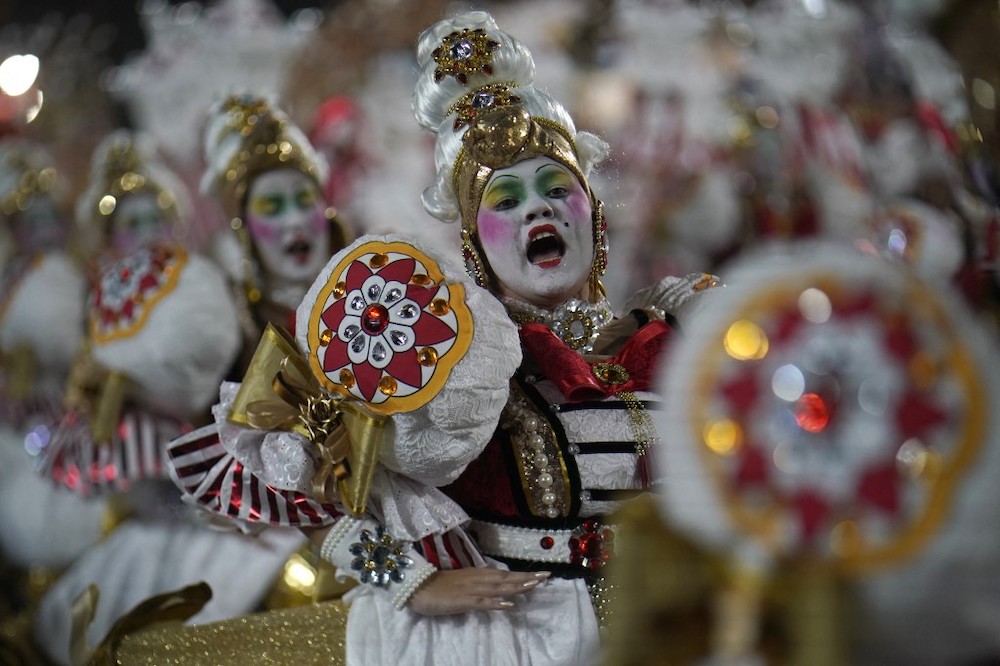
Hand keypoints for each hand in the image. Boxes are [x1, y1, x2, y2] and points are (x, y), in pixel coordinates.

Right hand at [408, 568, 550, 615]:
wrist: (418, 587)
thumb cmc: (439, 586)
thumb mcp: (462, 583)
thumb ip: (479, 585)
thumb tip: (496, 589)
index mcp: (478, 574)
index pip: (504, 574)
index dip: (523, 574)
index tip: (541, 574)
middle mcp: (478, 578)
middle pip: (506, 578)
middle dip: (526, 578)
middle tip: (546, 576)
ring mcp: (471, 589)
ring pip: (498, 587)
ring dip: (516, 587)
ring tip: (534, 586)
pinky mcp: (463, 600)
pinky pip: (482, 602)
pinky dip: (496, 603)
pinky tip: (509, 605)